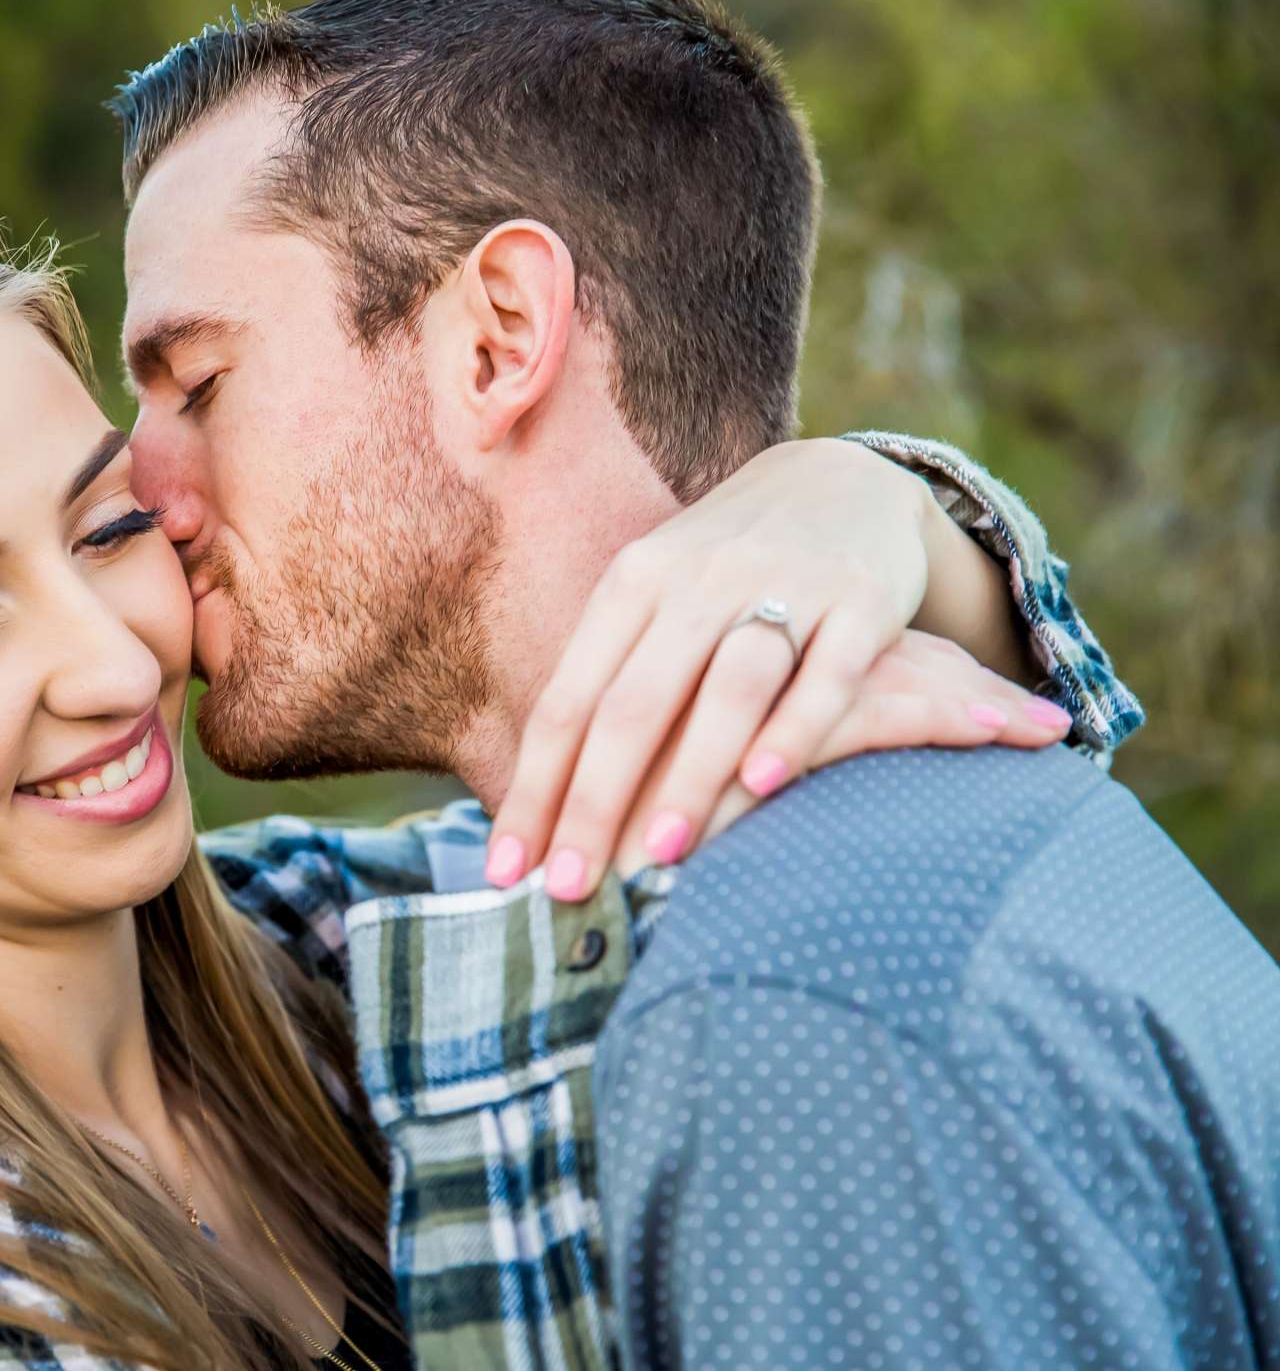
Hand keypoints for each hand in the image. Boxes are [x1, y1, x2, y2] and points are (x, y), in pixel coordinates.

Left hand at [484, 439, 1072, 900]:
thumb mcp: (651, 607)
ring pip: (726, 689)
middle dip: (595, 802)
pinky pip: (824, 674)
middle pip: (634, 703)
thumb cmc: (721, 576)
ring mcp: (783, 586)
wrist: (840, 481)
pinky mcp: (862, 598)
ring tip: (658, 858)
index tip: (509, 870)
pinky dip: (793, 730)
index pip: (569, 701)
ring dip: (689, 776)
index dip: (536, 789)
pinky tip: (764, 784)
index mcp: (632, 587)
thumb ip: (606, 689)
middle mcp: (698, 582)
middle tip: (573, 889)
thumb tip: (542, 809)